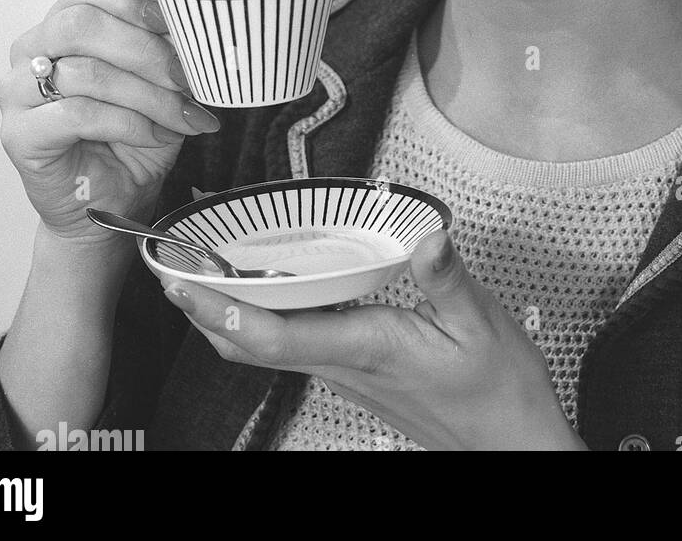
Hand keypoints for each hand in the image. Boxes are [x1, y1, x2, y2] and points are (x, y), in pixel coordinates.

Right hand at [0, 0, 222, 244]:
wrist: (115, 198)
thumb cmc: (135, 135)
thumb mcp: (164, 82)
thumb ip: (170, 49)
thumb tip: (204, 29)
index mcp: (64, 21)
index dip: (137, 0)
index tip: (178, 26)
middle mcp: (32, 48)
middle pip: (82, 23)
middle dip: (147, 51)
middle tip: (187, 79)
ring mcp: (18, 91)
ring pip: (85, 72)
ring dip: (148, 95)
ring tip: (182, 116)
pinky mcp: (18, 133)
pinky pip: (77, 114)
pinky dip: (129, 123)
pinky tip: (155, 135)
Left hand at [164, 230, 587, 450]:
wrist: (511, 446)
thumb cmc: (498, 390)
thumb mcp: (482, 323)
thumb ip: (447, 278)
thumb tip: (428, 236)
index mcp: (366, 347)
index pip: (273, 335)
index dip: (220, 310)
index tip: (183, 281)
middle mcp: (345, 365)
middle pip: (253, 345)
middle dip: (205, 309)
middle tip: (170, 266)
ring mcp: (347, 374)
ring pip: (269, 348)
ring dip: (229, 314)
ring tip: (205, 269)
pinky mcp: (358, 374)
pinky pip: (295, 347)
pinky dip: (265, 319)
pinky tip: (269, 290)